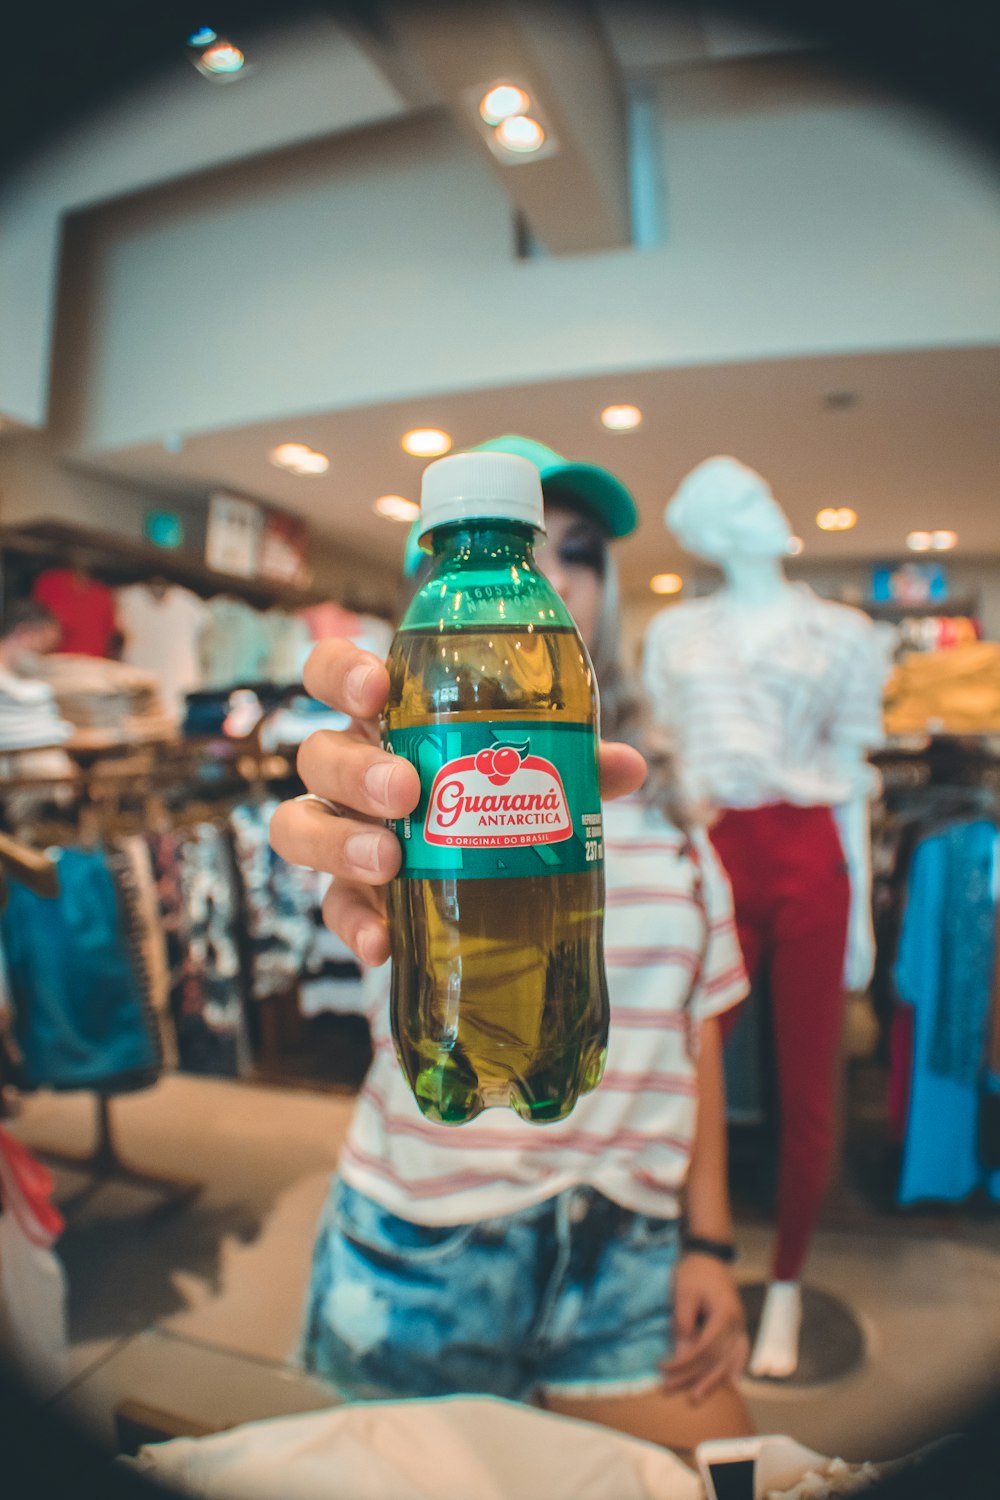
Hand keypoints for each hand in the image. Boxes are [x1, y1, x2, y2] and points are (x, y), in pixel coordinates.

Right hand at [269, 639, 646, 965]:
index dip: (340, 674)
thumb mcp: (537, 768)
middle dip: (355, 770)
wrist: (492, 875)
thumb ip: (573, 761)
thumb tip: (626, 766)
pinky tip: (383, 944)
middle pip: (316, 755)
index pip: (331, 673)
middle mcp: (351, 771)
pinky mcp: (352, 896)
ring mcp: (343, 834)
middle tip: (406, 792)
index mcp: (385, 718)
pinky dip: (355, 926)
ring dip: (338, 843)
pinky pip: (333, 909)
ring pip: (298, 826)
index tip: (375, 690)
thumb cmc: (499, 792)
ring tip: (388, 861)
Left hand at [661, 1254, 748, 1404]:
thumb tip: (682, 1356)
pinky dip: (735, 1368)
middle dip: (692, 1377)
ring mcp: (740, 1326)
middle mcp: (737, 1324)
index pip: (703, 1350)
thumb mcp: (684, 1294)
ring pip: (729, 1361)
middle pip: (715, 1359)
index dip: (683, 1364)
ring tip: (697, 1396)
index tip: (663, 1371)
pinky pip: (740, 1352)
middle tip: (670, 1389)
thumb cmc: (694, 1272)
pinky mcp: (737, 1326)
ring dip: (713, 1380)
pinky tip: (732, 1382)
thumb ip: (684, 1325)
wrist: (709, 1255)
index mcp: (724, 1316)